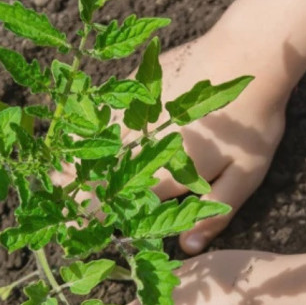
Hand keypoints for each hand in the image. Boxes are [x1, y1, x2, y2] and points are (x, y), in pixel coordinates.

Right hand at [51, 33, 287, 254]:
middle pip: (93, 176)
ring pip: (89, 144)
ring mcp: (132, 115)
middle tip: (56, 206)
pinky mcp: (132, 89)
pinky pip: (97, 115)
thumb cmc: (252, 122)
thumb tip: (187, 249)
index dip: (90, 219)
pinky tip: (74, 136)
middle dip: (71, 192)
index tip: (74, 232)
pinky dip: (84, 130)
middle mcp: (139, 147)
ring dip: (70, 162)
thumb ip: (213, 215)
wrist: (247, 55)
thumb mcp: (245, 175)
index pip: (114, 206)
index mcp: (163, 175)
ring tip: (53, 175)